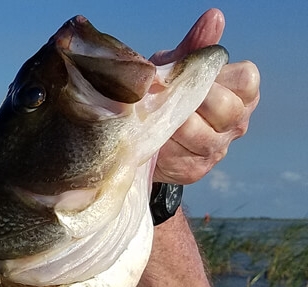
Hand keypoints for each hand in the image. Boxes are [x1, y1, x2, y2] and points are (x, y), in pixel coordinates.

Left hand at [151, 8, 260, 184]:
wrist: (141, 131)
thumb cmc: (166, 91)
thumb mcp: (176, 65)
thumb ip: (196, 46)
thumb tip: (214, 18)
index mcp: (239, 92)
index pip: (245, 80)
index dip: (217, 77)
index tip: (191, 77)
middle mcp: (235, 122)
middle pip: (228, 111)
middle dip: (194, 103)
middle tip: (167, 97)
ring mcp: (218, 147)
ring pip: (206, 137)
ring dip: (177, 125)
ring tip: (157, 116)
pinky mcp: (197, 169)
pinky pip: (185, 158)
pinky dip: (166, 146)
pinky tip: (154, 137)